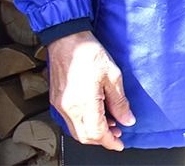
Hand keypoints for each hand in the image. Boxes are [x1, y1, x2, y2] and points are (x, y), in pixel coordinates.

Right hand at [47, 31, 135, 149]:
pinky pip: (70, 121)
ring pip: (76, 130)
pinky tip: (96, 114)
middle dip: (102, 139)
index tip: (120, 144)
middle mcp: (69, 108)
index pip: (97, 134)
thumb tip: (127, 119)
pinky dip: (83, 123)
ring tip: (110, 123)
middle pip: (85, 136)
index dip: (110, 142)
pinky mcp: (57, 100)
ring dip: (92, 132)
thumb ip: (120, 102)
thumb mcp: (113, 76)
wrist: (67, 40)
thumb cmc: (88, 54)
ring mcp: (60, 106)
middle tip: (118, 133)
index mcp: (84, 103)